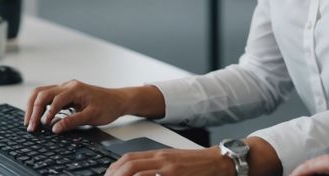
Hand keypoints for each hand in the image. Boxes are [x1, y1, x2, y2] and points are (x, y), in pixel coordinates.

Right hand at [23, 80, 131, 132]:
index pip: (54, 100)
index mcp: (75, 89)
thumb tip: (55, 128)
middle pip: (42, 93)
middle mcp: (68, 85)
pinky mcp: (65, 93)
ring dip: (34, 106)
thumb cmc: (108, 106)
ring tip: (30, 121)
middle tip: (30, 126)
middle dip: (33, 110)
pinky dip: (40, 105)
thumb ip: (73, 121)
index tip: (42, 126)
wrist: (118, 100)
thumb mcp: (92, 116)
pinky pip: (48, 96)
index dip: (46, 114)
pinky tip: (38, 117)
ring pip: (42, 93)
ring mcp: (66, 88)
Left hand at [105, 146, 235, 175]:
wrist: (219, 162)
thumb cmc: (198, 163)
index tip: (108, 175)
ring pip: (137, 173)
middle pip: (129, 165)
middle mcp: (162, 160)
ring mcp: (169, 170)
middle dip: (114, 175)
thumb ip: (156, 163)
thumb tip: (138, 171)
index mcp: (160, 154)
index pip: (129, 158)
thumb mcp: (174, 159)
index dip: (114, 168)